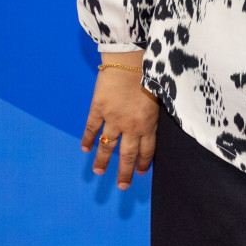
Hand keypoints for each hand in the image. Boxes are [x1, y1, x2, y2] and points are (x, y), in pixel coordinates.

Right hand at [81, 52, 158, 189]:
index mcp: (148, 123)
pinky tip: (85, 149)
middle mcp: (130, 126)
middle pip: (127, 155)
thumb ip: (153, 116)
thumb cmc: (151, 74)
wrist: (131, 59)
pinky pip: (92, 128)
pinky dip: (88, 139)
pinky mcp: (98, 109)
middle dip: (124, 172)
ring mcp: (113, 119)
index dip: (143, 162)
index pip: (146, 150)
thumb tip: (150, 127)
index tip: (140, 173)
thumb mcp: (159, 98)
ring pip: (107, 145)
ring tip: (99, 172)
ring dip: (103, 160)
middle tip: (122, 186)